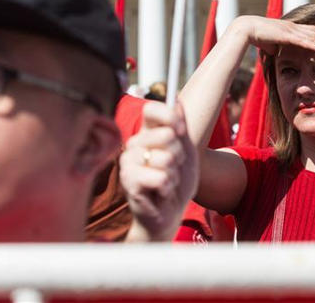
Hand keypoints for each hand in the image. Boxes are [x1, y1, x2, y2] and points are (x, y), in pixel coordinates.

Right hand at [121, 101, 198, 241]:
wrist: (169, 214)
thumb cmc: (176, 182)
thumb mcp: (186, 151)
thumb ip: (181, 127)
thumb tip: (177, 101)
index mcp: (147, 133)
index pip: (151, 109)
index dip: (169, 116)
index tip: (182, 130)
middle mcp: (134, 144)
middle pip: (166, 134)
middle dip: (179, 155)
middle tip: (173, 167)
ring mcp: (129, 162)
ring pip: (165, 158)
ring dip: (174, 174)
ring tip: (166, 181)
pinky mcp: (129, 181)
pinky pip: (160, 177)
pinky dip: (168, 187)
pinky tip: (161, 192)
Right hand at [232, 15, 314, 55]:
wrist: (246, 29)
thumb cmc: (257, 36)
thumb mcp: (271, 44)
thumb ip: (277, 47)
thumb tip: (277, 54)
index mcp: (291, 29)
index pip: (311, 31)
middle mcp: (294, 27)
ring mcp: (291, 30)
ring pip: (313, 36)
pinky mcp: (286, 35)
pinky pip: (303, 41)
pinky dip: (314, 44)